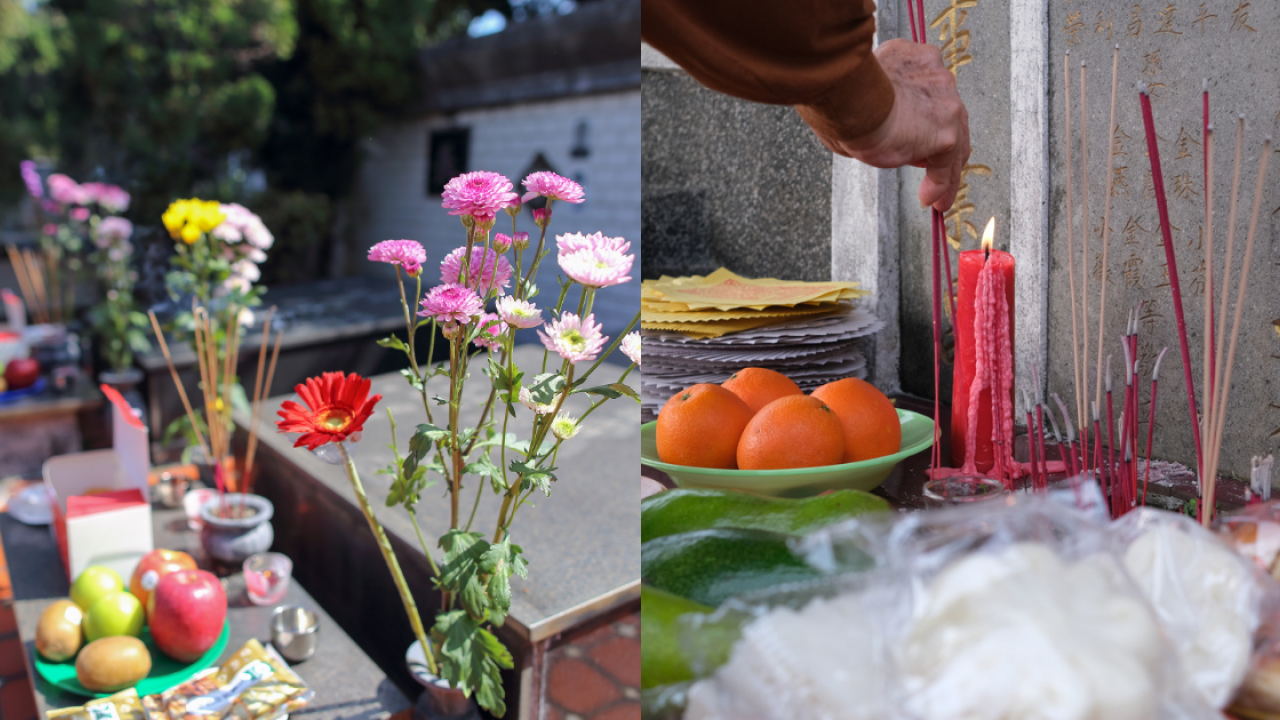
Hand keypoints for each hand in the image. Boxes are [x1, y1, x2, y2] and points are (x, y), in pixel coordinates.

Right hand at [833, 39, 970, 211]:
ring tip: (939, 196)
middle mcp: (936, 75)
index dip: (926, 119)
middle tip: (934, 170)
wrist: (848, 98)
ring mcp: (945, 102)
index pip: (930, 94)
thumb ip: (881, 106)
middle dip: (942, 145)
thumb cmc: (839, 96)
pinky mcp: (946, 131)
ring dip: (946, 170)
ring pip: (954, 141)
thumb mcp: (863, 94)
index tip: (918, 137)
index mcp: (914, 60)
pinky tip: (932, 199)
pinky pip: (946, 163)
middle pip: (949, 116)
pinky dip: (941, 183)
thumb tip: (875, 135)